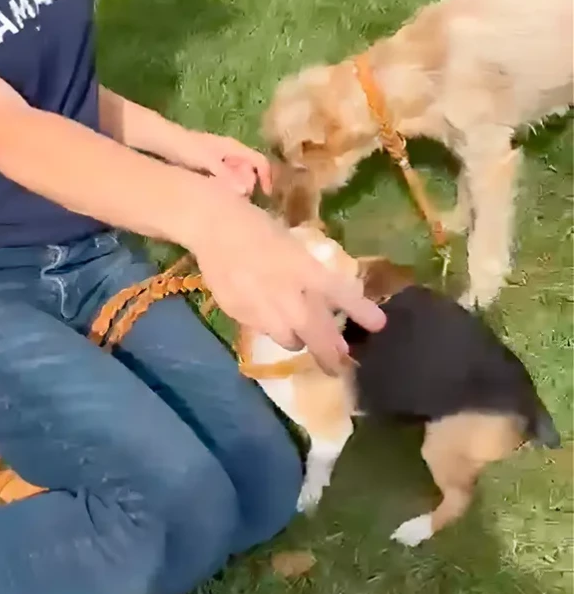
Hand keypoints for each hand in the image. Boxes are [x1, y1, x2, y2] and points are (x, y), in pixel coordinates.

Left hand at [168, 130, 271, 197]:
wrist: (165, 142)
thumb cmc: (187, 147)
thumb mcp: (207, 161)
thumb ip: (226, 175)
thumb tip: (244, 190)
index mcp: (234, 148)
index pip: (260, 161)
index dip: (266, 178)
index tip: (264, 195)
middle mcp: (232, 154)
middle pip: (249, 173)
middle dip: (247, 186)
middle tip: (236, 199)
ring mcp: (222, 162)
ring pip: (238, 179)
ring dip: (235, 189)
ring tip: (224, 199)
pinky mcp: (212, 169)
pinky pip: (226, 181)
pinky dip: (225, 189)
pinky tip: (216, 197)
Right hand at [187, 191, 384, 372]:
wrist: (214, 226)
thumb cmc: (258, 227)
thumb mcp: (292, 247)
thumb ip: (308, 276)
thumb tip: (326, 301)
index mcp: (305, 269)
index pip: (341, 295)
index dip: (362, 312)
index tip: (379, 325)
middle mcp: (288, 293)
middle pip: (318, 334)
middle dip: (331, 355)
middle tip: (339, 367)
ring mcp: (263, 308)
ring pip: (290, 341)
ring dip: (299, 341)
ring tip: (299, 337)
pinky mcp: (241, 316)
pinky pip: (262, 331)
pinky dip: (270, 328)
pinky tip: (266, 316)